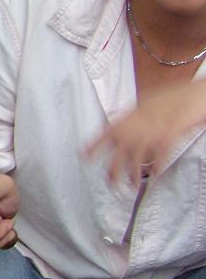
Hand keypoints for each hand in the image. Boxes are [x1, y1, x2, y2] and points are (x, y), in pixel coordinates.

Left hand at [87, 81, 205, 185]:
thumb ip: (134, 115)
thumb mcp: (148, 102)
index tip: (84, 156)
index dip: (94, 145)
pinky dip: (156, 167)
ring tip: (132, 186)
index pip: (106, 133)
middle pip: (119, 152)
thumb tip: (121, 122)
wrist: (196, 93)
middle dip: (113, 171)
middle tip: (110, 184)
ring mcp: (153, 131)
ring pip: (136, 159)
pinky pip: (158, 157)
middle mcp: (137, 125)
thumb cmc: (175, 96)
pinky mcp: (169, 136)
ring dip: (133, 175)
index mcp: (129, 115)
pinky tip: (154, 174)